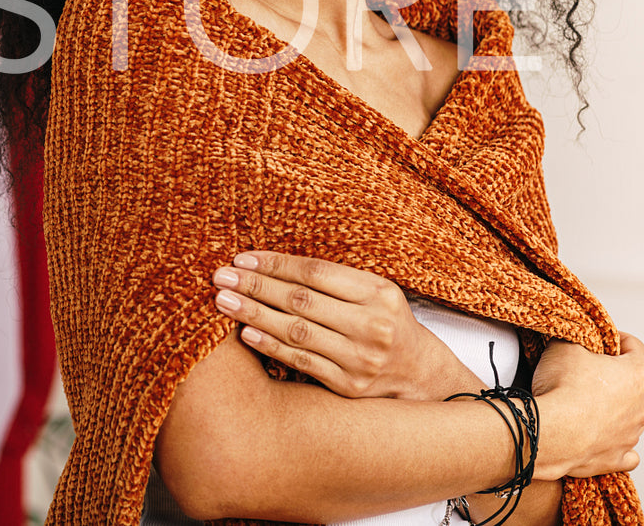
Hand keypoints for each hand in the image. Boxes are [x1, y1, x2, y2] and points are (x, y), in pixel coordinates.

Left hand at [212, 250, 477, 400]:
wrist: (422, 375)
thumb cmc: (386, 322)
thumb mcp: (374, 293)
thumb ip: (332, 280)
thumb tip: (270, 264)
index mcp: (378, 292)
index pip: (315, 272)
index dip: (275, 264)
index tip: (242, 258)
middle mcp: (372, 325)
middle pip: (301, 300)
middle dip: (256, 286)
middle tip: (221, 276)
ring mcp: (361, 358)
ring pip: (297, 331)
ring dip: (255, 314)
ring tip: (224, 301)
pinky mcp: (349, 386)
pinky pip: (301, 362)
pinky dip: (270, 346)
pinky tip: (246, 332)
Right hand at [528, 333, 643, 479]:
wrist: (552, 431)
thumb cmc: (563, 387)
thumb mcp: (563, 345)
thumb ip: (574, 338)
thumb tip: (572, 339)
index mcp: (638, 374)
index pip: (634, 346)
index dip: (614, 338)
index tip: (599, 339)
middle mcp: (643, 405)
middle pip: (632, 384)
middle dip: (611, 377)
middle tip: (583, 373)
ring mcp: (633, 434)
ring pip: (628, 416)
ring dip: (611, 409)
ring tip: (580, 405)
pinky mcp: (619, 458)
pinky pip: (624, 450)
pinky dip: (613, 443)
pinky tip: (598, 437)